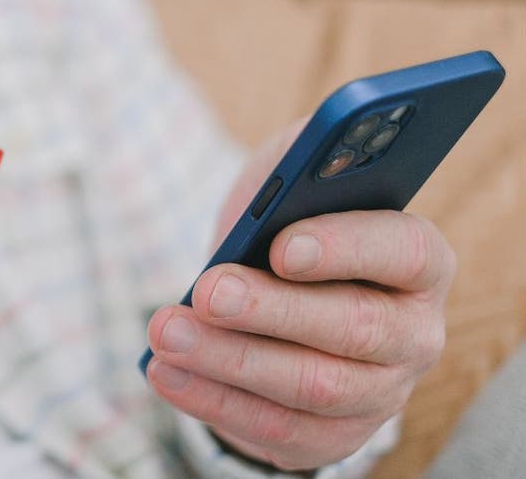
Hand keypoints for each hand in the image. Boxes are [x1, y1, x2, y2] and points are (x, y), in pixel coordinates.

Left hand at [145, 123, 453, 470]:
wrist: (271, 303)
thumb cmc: (284, 227)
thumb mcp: (295, 179)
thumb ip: (307, 156)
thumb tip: (309, 150)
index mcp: (419, 260)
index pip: (404, 252)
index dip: (345, 248)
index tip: (280, 245)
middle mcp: (415, 332)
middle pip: (354, 327)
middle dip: (271, 310)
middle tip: (207, 291)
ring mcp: (381, 393)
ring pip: (312, 386)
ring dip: (230, 360)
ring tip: (167, 331)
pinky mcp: (335, 436)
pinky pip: (277, 428)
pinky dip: (214, 400)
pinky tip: (166, 371)